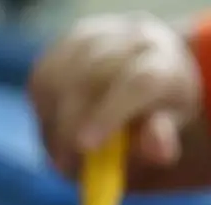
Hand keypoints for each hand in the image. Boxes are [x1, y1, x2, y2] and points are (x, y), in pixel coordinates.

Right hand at [29, 13, 201, 175]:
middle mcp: (133, 40)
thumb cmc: (155, 113)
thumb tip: (157, 151)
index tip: (85, 147)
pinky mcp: (66, 44)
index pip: (139, 81)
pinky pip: (43, 77)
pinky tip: (56, 127)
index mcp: (166, 63)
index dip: (109, 114)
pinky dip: (44, 109)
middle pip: (94, 74)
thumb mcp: (168, 133)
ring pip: (61, 75)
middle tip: (65, 161)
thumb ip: (160, 141)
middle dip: (73, 120)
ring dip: (55, 118)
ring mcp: (98, 37)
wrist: (144, 73)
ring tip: (64, 150)